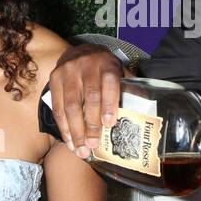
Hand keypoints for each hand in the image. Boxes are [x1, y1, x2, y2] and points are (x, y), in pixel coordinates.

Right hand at [48, 43, 123, 158]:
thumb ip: (129, 88)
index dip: (109, 104)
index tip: (109, 124)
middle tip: (93, 145)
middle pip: (90, 97)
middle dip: (91, 124)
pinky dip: (63, 126)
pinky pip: (57, 106)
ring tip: (80, 149)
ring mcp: (68, 71)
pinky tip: (69, 140)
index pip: (109, 83)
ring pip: (71, 104)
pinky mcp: (54, 78)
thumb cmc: (103, 68)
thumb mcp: (118, 71)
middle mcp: (87, 65)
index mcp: (107, 64)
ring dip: (75, 130)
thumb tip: (145, 108)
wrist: (78, 51)